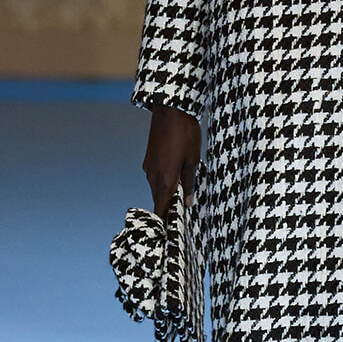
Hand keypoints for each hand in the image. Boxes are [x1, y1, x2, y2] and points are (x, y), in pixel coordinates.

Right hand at [142, 105, 201, 220]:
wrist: (170, 110)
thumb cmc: (185, 133)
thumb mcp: (193, 160)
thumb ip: (190, 183)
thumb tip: (188, 202)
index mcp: (165, 180)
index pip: (161, 210)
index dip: (165, 222)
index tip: (171, 232)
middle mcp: (153, 176)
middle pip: (159, 201)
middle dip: (168, 209)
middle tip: (180, 217)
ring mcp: (149, 167)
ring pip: (157, 189)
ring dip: (167, 194)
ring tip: (181, 197)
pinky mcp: (148, 159)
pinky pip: (155, 177)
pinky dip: (163, 182)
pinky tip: (175, 178)